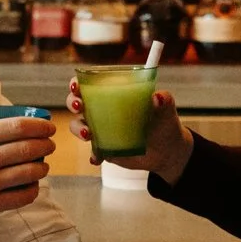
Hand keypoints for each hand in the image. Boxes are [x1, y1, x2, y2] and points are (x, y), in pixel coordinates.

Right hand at [0, 115, 55, 241]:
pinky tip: (30, 185)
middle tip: (49, 145)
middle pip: (29, 147)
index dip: (40, 125)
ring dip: (41, 167)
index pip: (18, 125)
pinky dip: (32, 189)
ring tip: (41, 166)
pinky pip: (23, 196)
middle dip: (45, 145)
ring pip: (30, 172)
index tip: (48, 126)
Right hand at [67, 78, 193, 182]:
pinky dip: (94, 155)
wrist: (168, 152)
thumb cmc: (165, 123)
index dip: (77, 83)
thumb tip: (157, 97)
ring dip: (78, 129)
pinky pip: (93, 152)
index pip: (89, 84)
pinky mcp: (104, 150)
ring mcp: (101, 131)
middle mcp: (102, 110)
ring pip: (79, 126)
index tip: (76, 86)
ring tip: (88, 134)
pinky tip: (98, 158)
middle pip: (77, 102)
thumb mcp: (166, 111)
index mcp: (114, 94)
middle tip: (80, 106)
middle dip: (72, 102)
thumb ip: (164, 101)